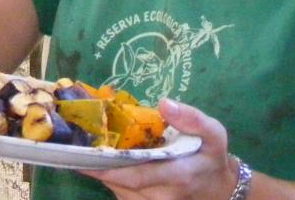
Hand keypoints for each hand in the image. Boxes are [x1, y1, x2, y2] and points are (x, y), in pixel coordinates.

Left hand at [80, 99, 239, 199]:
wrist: (219, 188)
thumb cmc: (211, 156)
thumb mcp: (213, 133)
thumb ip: (192, 118)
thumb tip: (164, 104)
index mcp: (179, 175)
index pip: (138, 176)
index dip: (109, 168)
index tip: (86, 156)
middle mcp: (164, 195)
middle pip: (121, 185)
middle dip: (98, 168)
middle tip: (76, 149)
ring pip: (119, 191)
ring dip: (102, 173)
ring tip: (84, 152)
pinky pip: (122, 194)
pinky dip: (110, 179)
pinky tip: (102, 163)